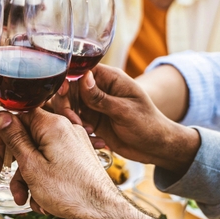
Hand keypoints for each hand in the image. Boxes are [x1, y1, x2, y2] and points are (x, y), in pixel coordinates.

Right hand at [0, 109, 124, 218]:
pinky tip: (42, 202)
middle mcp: (65, 130)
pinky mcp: (77, 159)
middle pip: (28, 138)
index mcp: (53, 125)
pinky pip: (52, 164)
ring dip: (26, 177)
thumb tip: (2, 116)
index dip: (5, 131)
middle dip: (11, 162)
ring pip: (38, 155)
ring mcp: (73, 145)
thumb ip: (14, 138)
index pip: (21, 115)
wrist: (101, 213)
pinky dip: (42, 181)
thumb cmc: (69, 191)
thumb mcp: (31, 165)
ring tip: (23, 199)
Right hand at [67, 66, 199, 173]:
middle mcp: (99, 90)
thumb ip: (101, 97)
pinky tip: (99, 142)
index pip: (80, 71)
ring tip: (88, 132)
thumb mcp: (125, 111)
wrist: (156, 147)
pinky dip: (81, 133)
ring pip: (69, 107)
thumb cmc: (148, 124)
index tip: (63, 94)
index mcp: (110, 79)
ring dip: (72, 120)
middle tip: (76, 122)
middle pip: (69, 90)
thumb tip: (83, 78)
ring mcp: (94, 106)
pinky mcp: (93, 121)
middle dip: (67, 106)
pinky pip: (76, 123)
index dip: (68, 80)